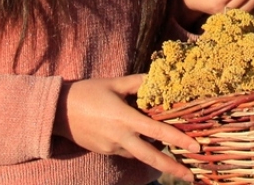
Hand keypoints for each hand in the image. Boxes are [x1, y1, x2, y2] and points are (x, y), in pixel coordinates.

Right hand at [53, 75, 199, 181]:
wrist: (57, 111)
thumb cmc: (87, 92)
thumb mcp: (114, 83)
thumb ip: (138, 83)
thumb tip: (159, 79)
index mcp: (125, 118)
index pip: (158, 132)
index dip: (179, 139)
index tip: (196, 146)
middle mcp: (120, 137)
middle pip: (152, 157)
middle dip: (173, 169)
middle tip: (192, 177)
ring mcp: (112, 147)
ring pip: (140, 154)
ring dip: (156, 155)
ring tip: (173, 153)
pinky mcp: (106, 152)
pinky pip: (128, 152)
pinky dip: (139, 148)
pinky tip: (143, 140)